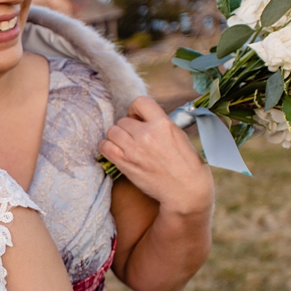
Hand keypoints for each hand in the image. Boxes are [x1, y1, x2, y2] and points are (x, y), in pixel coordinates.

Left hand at [98, 96, 213, 216]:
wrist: (185, 189)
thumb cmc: (186, 163)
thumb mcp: (178, 135)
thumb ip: (159, 123)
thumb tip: (142, 118)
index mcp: (163, 124)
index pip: (140, 102)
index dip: (136, 110)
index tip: (138, 119)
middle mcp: (146, 134)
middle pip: (123, 120)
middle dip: (127, 128)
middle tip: (135, 138)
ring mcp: (133, 149)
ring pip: (112, 131)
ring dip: (116, 137)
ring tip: (126, 145)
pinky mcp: (125, 163)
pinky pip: (104, 146)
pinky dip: (107, 147)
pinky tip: (115, 151)